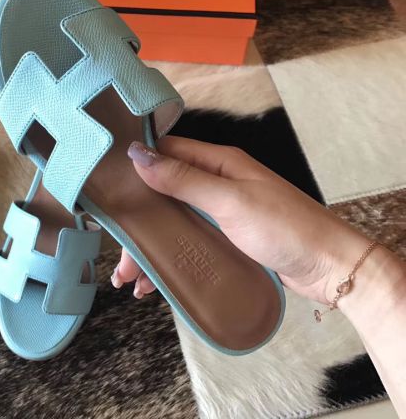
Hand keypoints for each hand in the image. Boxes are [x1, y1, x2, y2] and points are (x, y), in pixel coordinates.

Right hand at [112, 136, 370, 304]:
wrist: (330, 269)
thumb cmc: (283, 227)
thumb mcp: (229, 200)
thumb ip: (183, 179)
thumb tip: (138, 154)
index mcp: (218, 163)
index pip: (168, 153)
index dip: (137, 164)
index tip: (107, 185)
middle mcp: (217, 184)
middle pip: (165, 194)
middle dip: (140, 222)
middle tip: (118, 251)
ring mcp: (221, 214)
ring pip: (175, 223)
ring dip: (152, 247)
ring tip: (129, 279)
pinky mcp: (226, 240)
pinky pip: (189, 244)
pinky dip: (171, 260)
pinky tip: (155, 283)